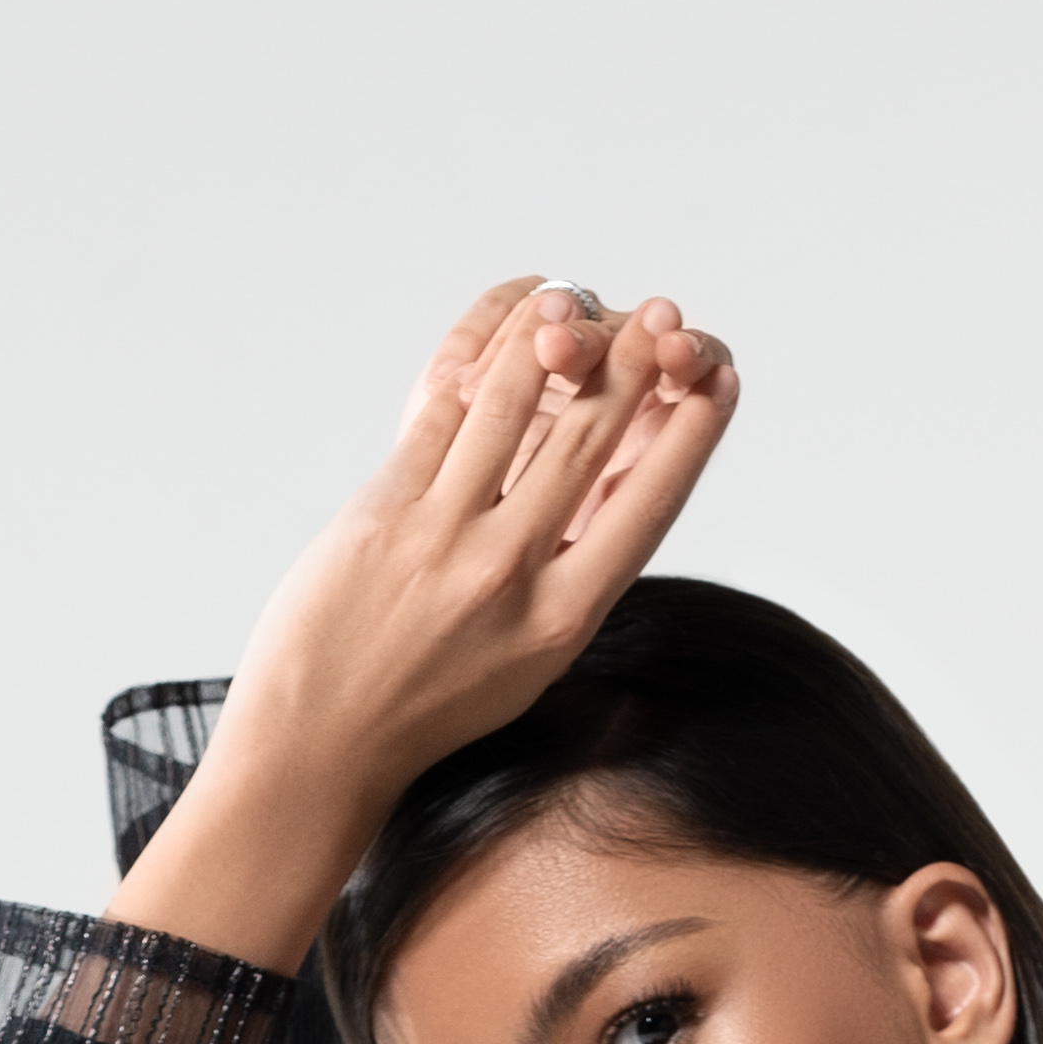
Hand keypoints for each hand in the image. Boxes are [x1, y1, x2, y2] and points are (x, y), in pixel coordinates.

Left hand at [109, 279, 739, 975]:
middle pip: (591, 438)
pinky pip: (445, 410)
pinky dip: (476, 361)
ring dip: (552, 339)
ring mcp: (447, 538)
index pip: (651, 505)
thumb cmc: (429, 704)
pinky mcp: (387, 508)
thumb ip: (572, 580)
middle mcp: (514, 575)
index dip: (692, 432)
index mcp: (564, 621)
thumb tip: (615, 488)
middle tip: (658, 316)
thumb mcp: (527, 661)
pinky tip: (498, 334)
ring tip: (571, 303)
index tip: (718, 379)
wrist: (324, 740)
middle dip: (632, 364)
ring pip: (517, 403)